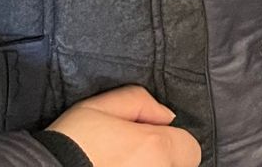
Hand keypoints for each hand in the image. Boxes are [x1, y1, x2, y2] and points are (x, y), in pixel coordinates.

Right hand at [45, 86, 199, 166]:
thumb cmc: (72, 143)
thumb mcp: (100, 107)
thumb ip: (140, 101)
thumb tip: (167, 115)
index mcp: (157, 148)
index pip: (189, 147)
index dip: (168, 141)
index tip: (145, 142)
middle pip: (180, 166)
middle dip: (162, 159)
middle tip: (130, 157)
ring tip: (121, 166)